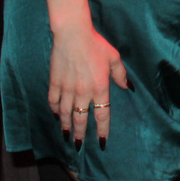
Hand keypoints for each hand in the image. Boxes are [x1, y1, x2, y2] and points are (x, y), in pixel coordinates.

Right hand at [47, 24, 129, 146]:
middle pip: (81, 119)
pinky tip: (56, 115)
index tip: (102, 142)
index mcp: (100, 87)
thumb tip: (126, 87)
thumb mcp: (114, 57)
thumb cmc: (96, 44)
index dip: (102, 130)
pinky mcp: (54, 83)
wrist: (73, 34)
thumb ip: (120, 74)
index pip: (102, 114)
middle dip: (80, 134)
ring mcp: (67, 88)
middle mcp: (83, 92)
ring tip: (66, 136)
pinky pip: (53, 101)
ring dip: (66, 126)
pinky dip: (54, 110)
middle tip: (79, 145)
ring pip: (65, 114)